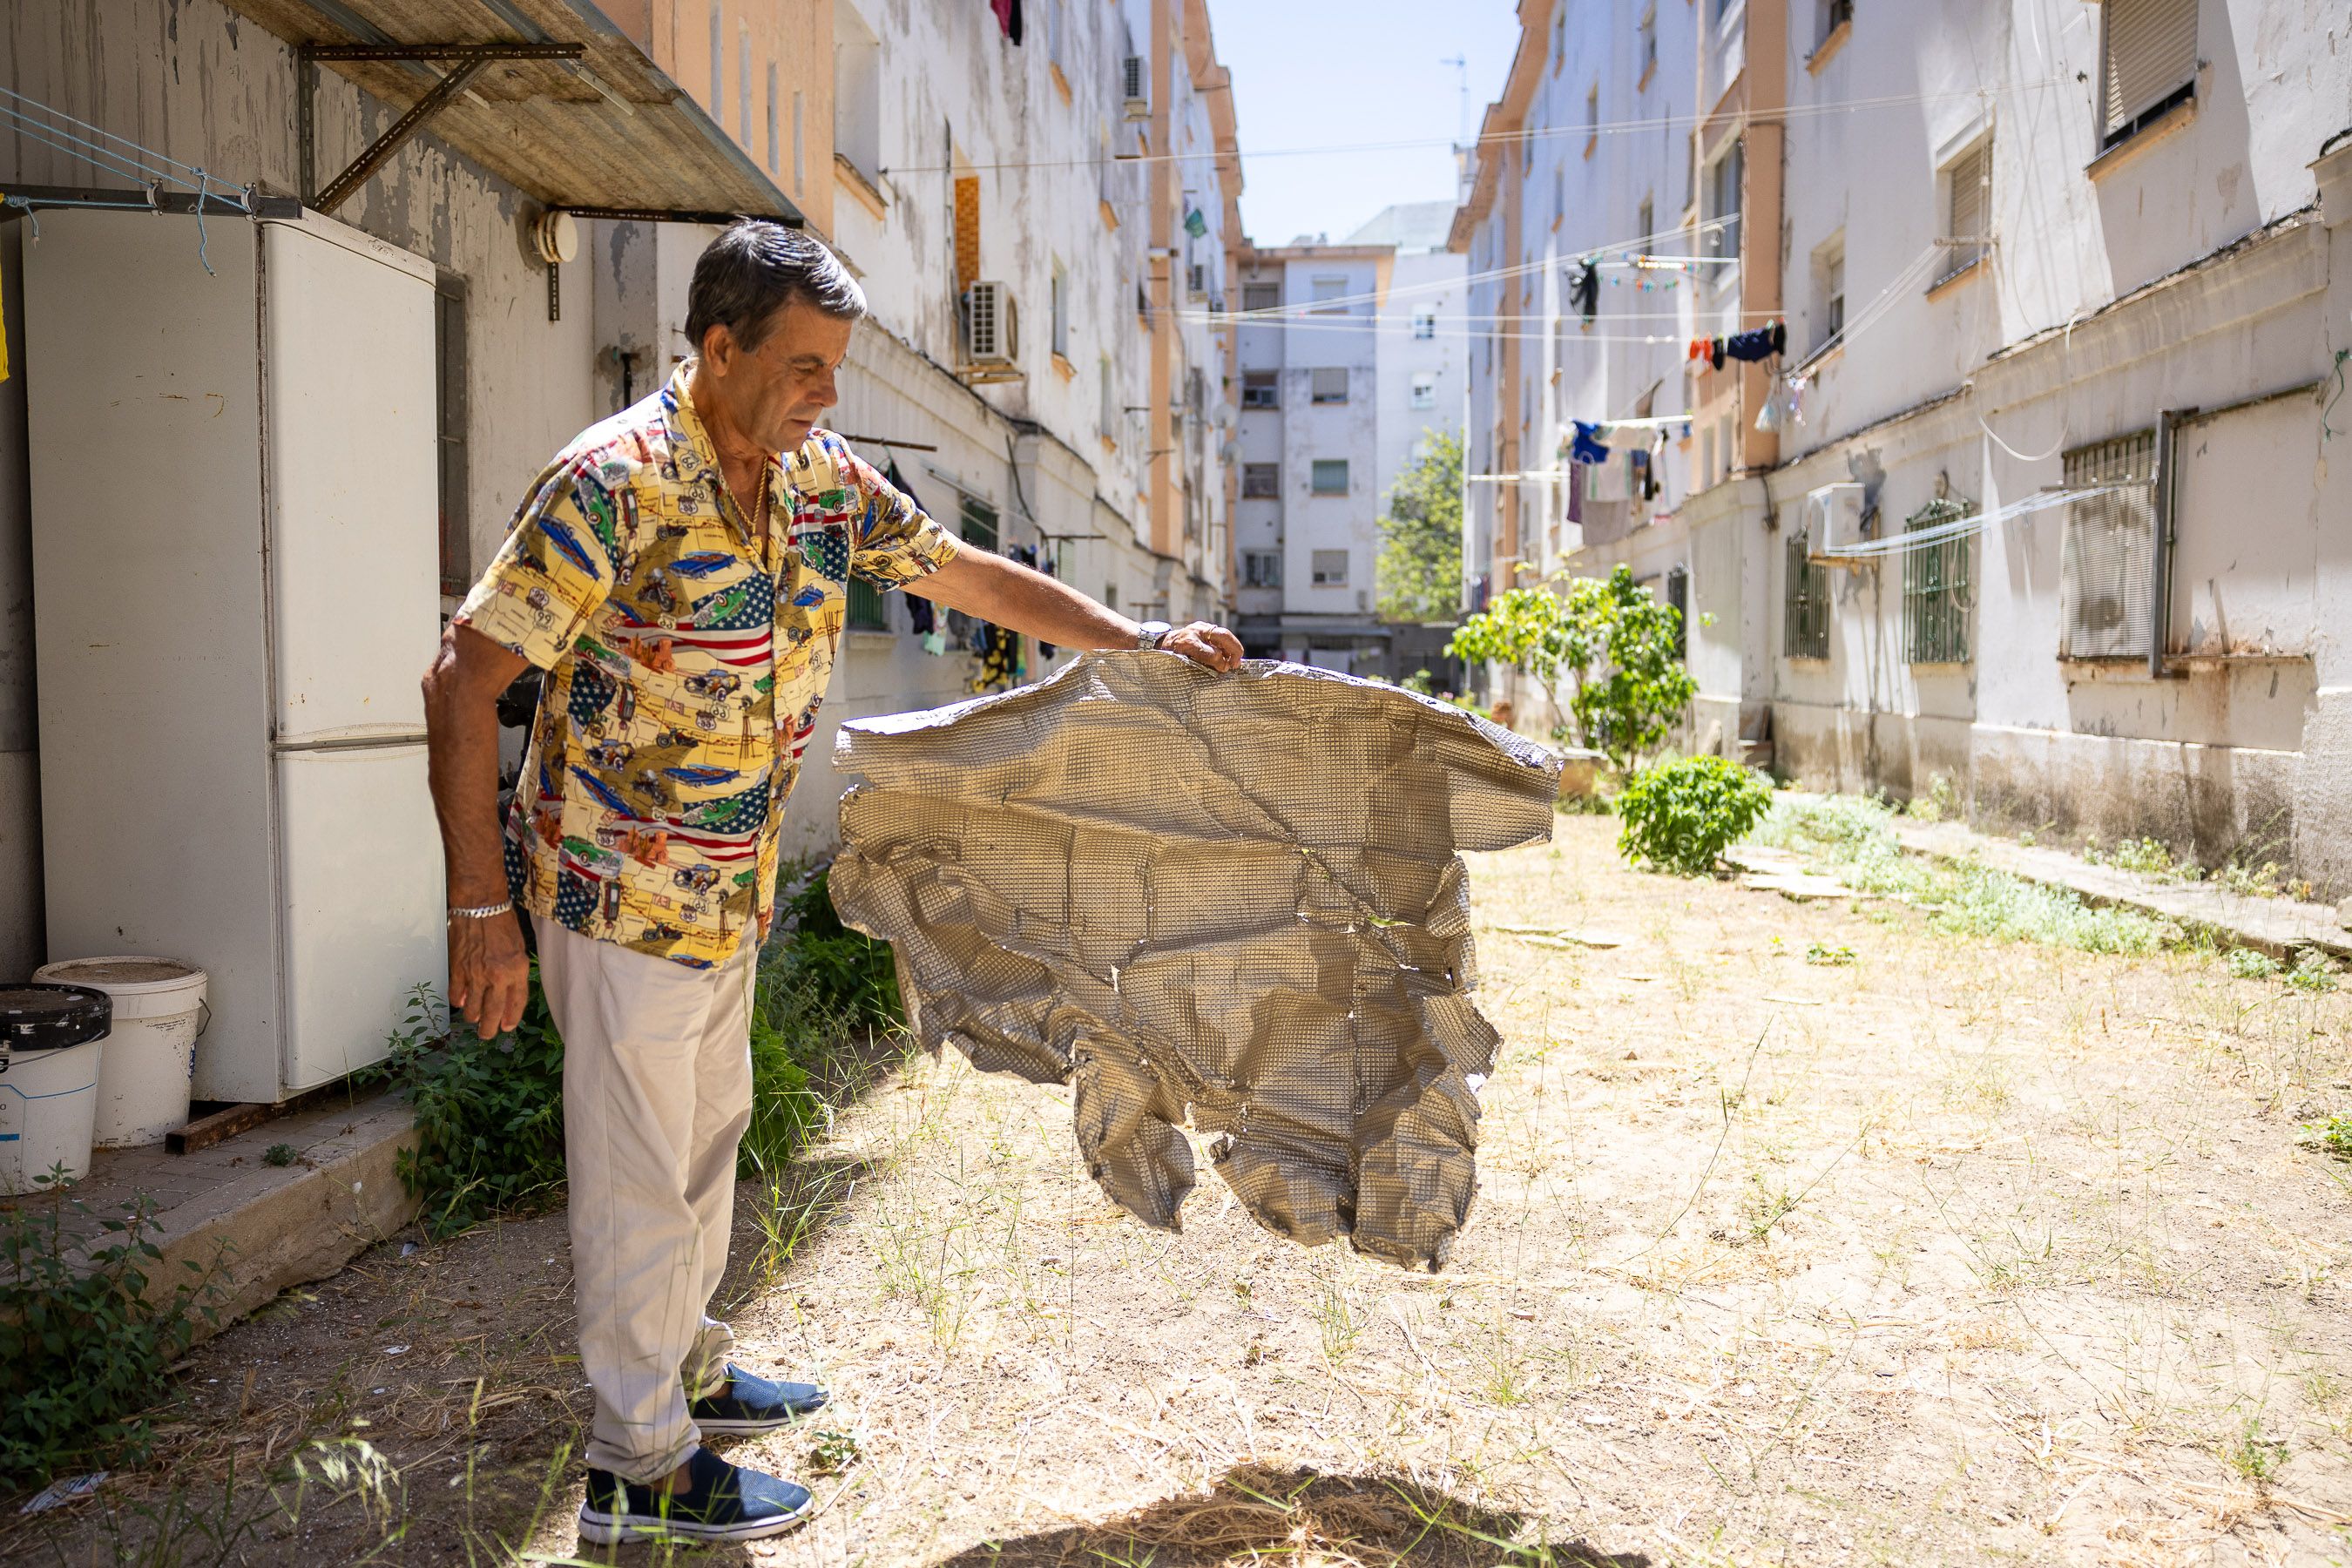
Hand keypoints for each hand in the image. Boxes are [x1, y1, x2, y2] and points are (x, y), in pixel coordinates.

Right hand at [447, 909, 530, 1036]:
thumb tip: (506, 992)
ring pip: (472, 1009)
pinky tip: (461, 1001)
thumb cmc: (502, 922)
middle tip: (487, 1034)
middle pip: (493, 1013)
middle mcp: (498, 976)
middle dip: (490, 1029)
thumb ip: (514, 972)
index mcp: (517, 970)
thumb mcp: (519, 949)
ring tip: (474, 1018)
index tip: (507, 1026)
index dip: (511, 1018)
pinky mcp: (458, 969)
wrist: (480, 905)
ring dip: (473, 1017)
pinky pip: (456, 994)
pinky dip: (458, 1001)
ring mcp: (476, 974)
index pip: (516, 1003)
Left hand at [1159, 621, 1243, 672]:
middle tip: (1236, 664)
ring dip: (1234, 648)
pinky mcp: (1205, 627)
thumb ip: (1197, 667)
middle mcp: (1195, 631)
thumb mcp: (1178, 664)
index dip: (1218, 661)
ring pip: (1224, 634)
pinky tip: (1229, 657)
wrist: (1163, 643)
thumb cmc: (1170, 657)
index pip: (1208, 651)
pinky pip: (1221, 635)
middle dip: (1234, 649)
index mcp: (1186, 643)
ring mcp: (1201, 627)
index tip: (1224, 669)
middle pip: (1222, 635)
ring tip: (1235, 662)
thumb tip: (1219, 669)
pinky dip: (1228, 646)